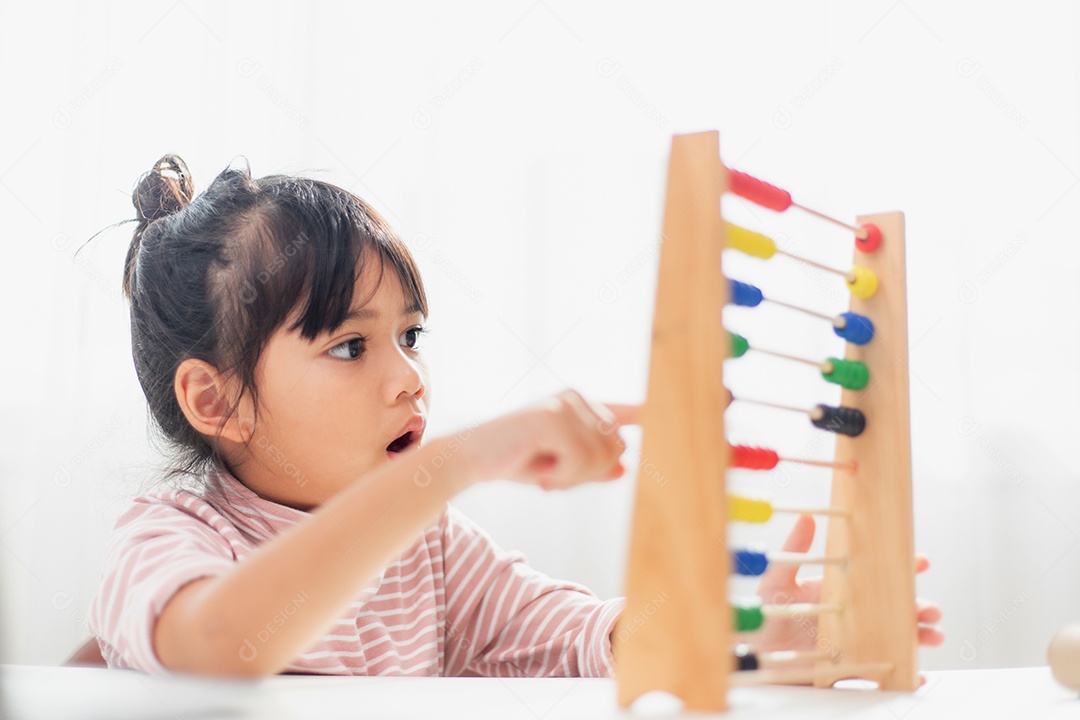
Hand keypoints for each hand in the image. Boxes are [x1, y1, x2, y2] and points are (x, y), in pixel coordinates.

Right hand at [466, 390, 638, 490]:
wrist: (470, 459)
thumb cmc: (514, 461)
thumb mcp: (561, 468)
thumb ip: (592, 467)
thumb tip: (626, 467)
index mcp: (580, 405)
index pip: (626, 411)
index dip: (648, 414)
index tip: (664, 414)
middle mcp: (576, 398)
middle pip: (616, 446)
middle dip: (590, 473)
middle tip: (556, 480)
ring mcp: (564, 404)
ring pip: (601, 455)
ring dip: (575, 478)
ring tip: (546, 476)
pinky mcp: (552, 418)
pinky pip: (582, 460)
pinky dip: (564, 476)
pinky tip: (542, 475)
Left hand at [744, 514, 943, 667]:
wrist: (757, 653)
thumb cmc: (768, 613)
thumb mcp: (779, 579)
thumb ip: (795, 551)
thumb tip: (808, 517)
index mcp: (843, 589)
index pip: (879, 574)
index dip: (904, 567)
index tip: (921, 561)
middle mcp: (855, 616)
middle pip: (897, 610)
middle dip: (921, 607)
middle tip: (930, 609)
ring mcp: (857, 642)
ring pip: (898, 639)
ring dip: (920, 637)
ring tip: (932, 636)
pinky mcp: (851, 669)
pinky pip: (882, 675)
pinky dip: (903, 675)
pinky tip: (915, 673)